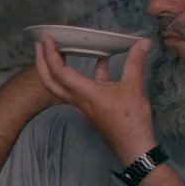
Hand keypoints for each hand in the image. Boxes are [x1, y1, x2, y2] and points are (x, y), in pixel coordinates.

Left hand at [32, 35, 157, 164]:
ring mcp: (82, 104)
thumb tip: (143, 42)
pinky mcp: (91, 107)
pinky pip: (82, 87)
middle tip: (41, 44)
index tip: (47, 39)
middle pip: (50, 81)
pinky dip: (86, 73)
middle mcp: (77, 99)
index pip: (59, 72)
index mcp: (83, 93)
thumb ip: (135, 62)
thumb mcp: (133, 87)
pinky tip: (101, 60)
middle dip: (42, 62)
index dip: (50, 54)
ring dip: (58, 68)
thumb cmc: (130, 119)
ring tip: (61, 49)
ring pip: (62, 85)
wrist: (133, 146)